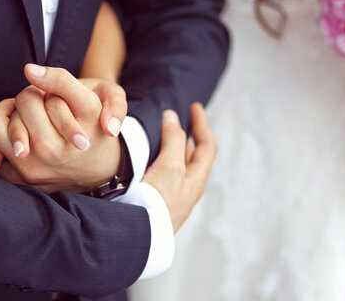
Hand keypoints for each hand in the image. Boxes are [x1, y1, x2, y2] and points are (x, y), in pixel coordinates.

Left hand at [0, 65, 126, 191]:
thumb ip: (63, 80)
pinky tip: (12, 134)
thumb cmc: (96, 123)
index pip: (44, 92)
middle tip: (46, 105)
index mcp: (77, 131)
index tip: (42, 79)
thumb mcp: (101, 95)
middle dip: (32, 96)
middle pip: (22, 101)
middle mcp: (54, 153)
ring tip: (27, 119)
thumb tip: (28, 70)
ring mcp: (34, 167)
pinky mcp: (18, 178)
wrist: (100, 166)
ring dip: (8, 114)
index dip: (44, 80)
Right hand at [142, 103, 216, 232]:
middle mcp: (186, 189)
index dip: (202, 124)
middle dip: (186, 135)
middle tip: (175, 119)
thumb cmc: (156, 204)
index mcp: (195, 180)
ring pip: (175, 166)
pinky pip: (161, 175)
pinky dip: (157, 160)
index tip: (194, 107)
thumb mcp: (170, 167)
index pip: (207, 146)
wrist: (136, 237)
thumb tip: (173, 117)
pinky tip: (144, 159)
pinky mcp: (154, 202)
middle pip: (192, 156)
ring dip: (170, 148)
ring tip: (158, 134)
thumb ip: (173, 140)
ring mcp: (171, 197)